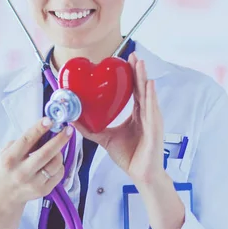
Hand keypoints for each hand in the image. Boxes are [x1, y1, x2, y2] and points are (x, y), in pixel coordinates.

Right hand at [0, 118, 72, 228]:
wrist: (3, 197)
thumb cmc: (5, 170)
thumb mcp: (5, 153)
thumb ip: (21, 142)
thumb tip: (42, 131)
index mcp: (10, 159)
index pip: (26, 140)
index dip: (39, 129)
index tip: (49, 120)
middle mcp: (21, 172)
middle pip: (45, 153)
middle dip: (59, 139)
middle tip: (68, 130)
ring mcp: (33, 183)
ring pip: (55, 164)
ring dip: (59, 153)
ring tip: (56, 149)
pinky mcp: (43, 191)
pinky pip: (58, 174)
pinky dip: (59, 165)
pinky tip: (53, 163)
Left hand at [72, 53, 165, 185]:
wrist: (140, 175)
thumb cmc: (128, 156)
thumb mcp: (104, 138)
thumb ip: (90, 128)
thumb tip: (72, 119)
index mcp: (137, 115)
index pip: (134, 91)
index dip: (131, 75)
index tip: (126, 60)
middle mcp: (146, 115)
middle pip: (142, 88)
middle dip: (138, 70)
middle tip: (132, 54)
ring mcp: (152, 121)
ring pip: (148, 95)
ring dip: (143, 78)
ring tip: (139, 63)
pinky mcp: (155, 130)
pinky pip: (152, 110)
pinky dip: (151, 96)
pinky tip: (149, 84)